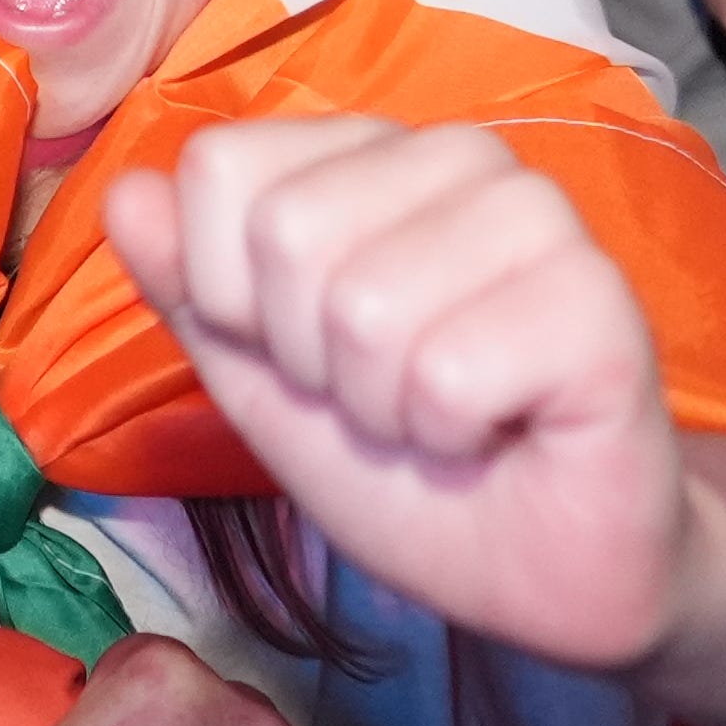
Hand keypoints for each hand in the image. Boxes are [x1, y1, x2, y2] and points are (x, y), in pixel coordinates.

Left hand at [103, 114, 698, 675]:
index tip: (308, 359)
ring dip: (387, 406)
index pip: (221, 169)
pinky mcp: (598, 299)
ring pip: (367, 305)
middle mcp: (459, 157)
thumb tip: (127, 192)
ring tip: (444, 417)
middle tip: (388, 399)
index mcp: (371, 156)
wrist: (541, 570)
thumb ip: (193, 289)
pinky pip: (451, 370)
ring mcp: (538, 216)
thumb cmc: (411, 469)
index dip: (235, 299)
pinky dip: (454, 435)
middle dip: (312, 362)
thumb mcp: (264, 385)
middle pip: (286, 235)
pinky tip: (501, 433)